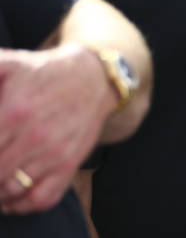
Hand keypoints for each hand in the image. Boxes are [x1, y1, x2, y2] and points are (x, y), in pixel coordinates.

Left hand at [0, 44, 117, 214]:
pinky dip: (19, 205)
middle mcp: (35, 136)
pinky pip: (39, 200)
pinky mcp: (69, 165)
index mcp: (14, 111)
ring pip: (9, 190)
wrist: (94, 78)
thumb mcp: (9, 64)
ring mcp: (54, 154)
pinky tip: (8, 195)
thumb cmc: (43, 73)